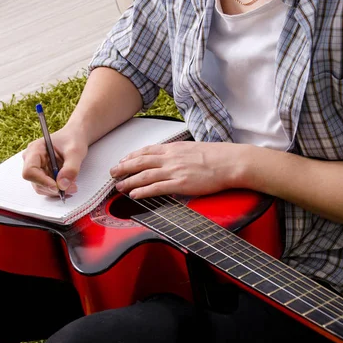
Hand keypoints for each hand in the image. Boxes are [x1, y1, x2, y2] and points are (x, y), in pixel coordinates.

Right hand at [22, 126, 87, 196]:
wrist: (75, 137)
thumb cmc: (73, 139)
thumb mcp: (75, 152)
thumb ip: (70, 168)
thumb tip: (62, 185)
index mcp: (35, 150)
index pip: (30, 171)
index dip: (42, 181)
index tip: (57, 186)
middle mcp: (32, 160)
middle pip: (35, 182)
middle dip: (53, 188)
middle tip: (71, 187)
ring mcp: (37, 168)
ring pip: (41, 187)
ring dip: (57, 190)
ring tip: (72, 185)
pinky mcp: (43, 174)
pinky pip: (47, 187)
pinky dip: (58, 189)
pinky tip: (68, 184)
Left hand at [109, 141, 246, 198]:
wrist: (230, 162)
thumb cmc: (216, 156)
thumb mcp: (192, 148)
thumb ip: (178, 153)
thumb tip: (171, 158)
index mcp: (173, 148)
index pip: (146, 151)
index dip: (131, 156)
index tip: (122, 160)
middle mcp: (170, 158)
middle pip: (140, 162)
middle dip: (123, 167)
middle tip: (112, 173)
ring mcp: (174, 171)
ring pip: (144, 175)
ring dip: (128, 181)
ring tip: (118, 186)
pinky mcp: (180, 184)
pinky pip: (156, 188)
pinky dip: (142, 191)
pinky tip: (133, 194)